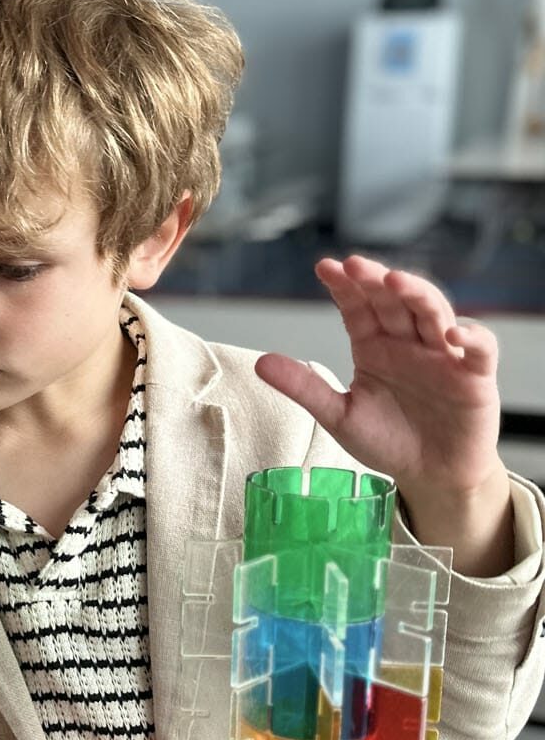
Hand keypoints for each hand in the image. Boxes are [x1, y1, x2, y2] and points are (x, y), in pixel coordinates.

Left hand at [255, 256, 504, 496]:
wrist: (430, 475)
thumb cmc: (387, 440)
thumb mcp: (338, 416)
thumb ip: (304, 388)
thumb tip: (259, 362)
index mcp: (374, 347)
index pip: (358, 308)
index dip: (344, 287)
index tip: (325, 267)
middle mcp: (408, 344)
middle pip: (394, 301)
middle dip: (375, 280)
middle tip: (354, 265)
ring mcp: (443, 357)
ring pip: (434, 313)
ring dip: (417, 293)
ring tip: (394, 281)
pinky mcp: (475, 378)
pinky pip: (481, 350)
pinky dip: (473, 336)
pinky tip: (453, 332)